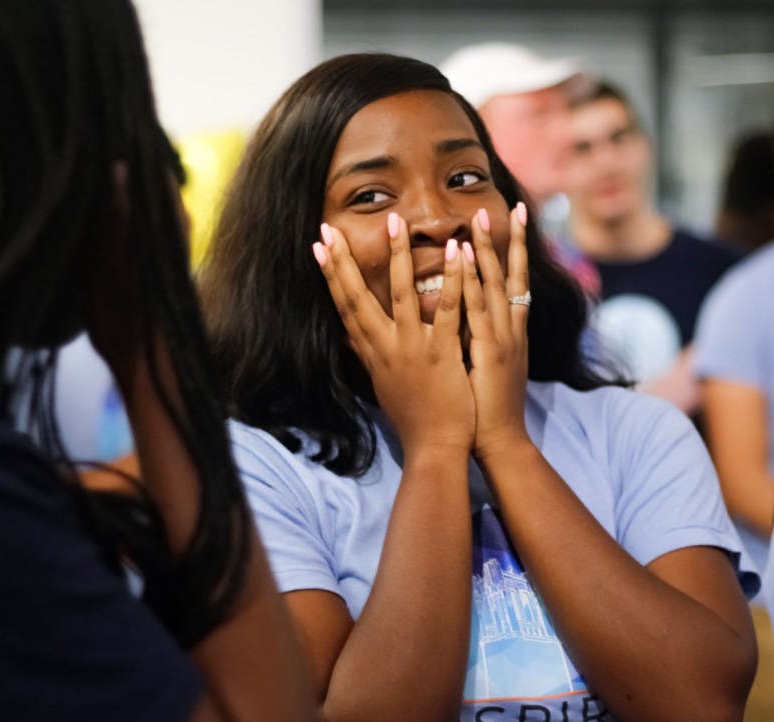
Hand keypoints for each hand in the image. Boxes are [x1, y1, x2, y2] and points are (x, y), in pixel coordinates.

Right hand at [313, 215, 474, 456]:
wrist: (433, 448)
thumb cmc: (412, 418)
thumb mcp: (381, 385)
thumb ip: (365, 356)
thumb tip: (348, 336)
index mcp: (373, 353)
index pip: (345, 307)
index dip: (330, 275)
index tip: (318, 247)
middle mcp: (385, 348)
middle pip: (357, 298)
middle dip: (343, 261)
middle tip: (329, 228)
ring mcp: (412, 349)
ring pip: (400, 295)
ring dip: (397, 256)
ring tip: (395, 221)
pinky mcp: (441, 354)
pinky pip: (445, 311)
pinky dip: (451, 280)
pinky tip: (456, 252)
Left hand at [461, 204, 530, 459]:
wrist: (498, 440)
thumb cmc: (485, 409)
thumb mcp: (483, 368)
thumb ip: (476, 340)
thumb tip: (459, 320)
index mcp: (509, 333)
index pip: (514, 284)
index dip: (512, 253)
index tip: (510, 222)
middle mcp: (511, 330)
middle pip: (512, 276)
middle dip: (507, 240)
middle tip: (503, 205)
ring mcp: (503, 338)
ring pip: (497, 286)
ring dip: (488, 250)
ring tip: (479, 218)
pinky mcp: (490, 351)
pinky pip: (479, 309)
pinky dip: (474, 282)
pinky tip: (465, 258)